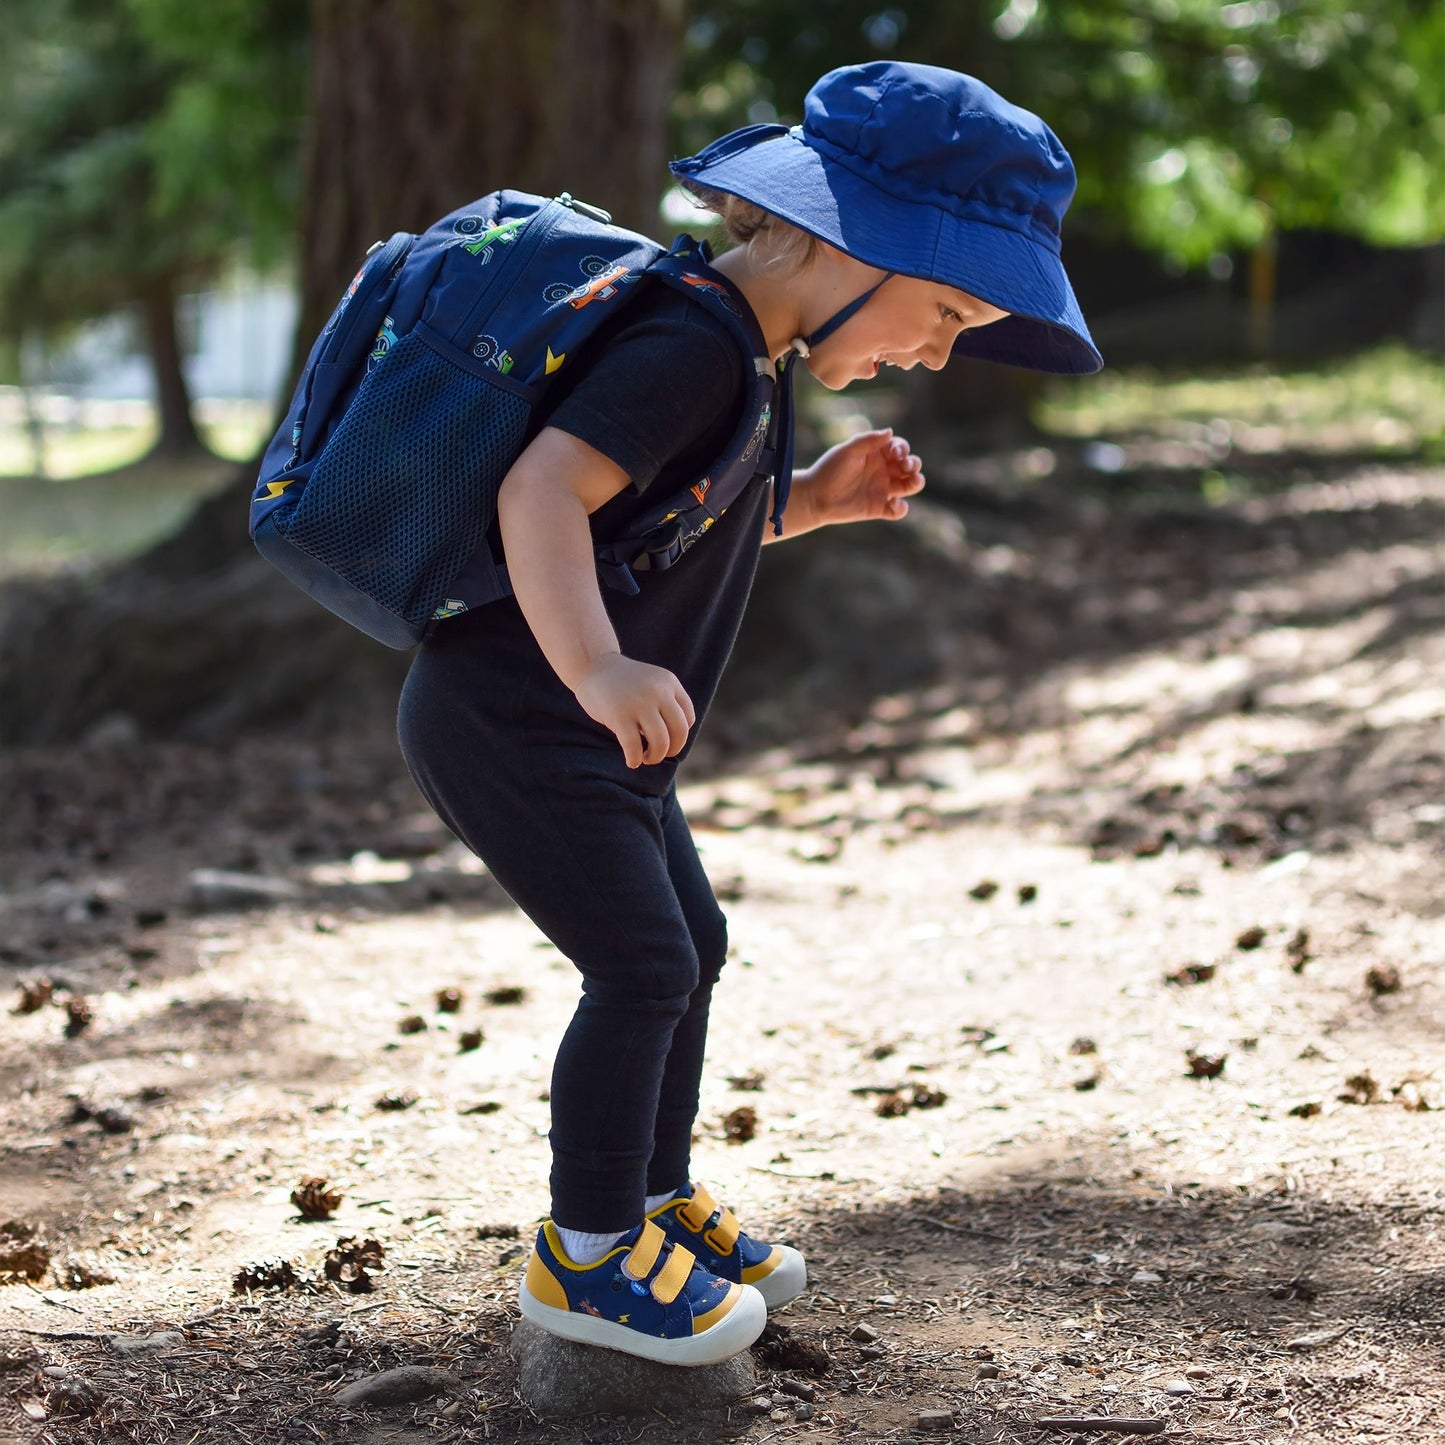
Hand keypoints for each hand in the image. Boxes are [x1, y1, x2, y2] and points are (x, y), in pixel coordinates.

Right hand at [572, 653, 696, 767]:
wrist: (593, 665)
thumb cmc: (624, 682)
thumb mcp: (653, 683)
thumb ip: (666, 703)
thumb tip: (674, 741)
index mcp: (669, 682)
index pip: (688, 718)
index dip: (679, 735)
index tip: (667, 739)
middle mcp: (658, 692)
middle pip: (679, 732)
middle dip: (672, 750)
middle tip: (659, 755)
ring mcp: (639, 703)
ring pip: (661, 742)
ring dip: (655, 757)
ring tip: (645, 758)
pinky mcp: (619, 715)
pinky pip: (634, 746)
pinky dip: (634, 759)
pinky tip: (631, 761)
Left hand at [799, 429, 924, 526]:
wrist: (815, 497)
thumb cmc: (829, 470)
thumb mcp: (848, 451)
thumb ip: (868, 440)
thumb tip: (890, 431)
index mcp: (877, 453)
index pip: (900, 448)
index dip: (903, 449)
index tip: (896, 454)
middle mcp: (884, 470)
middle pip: (910, 466)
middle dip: (914, 464)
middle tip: (905, 466)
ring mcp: (883, 489)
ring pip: (909, 486)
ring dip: (916, 483)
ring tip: (913, 482)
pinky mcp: (879, 508)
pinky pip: (898, 509)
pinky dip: (900, 508)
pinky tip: (892, 504)